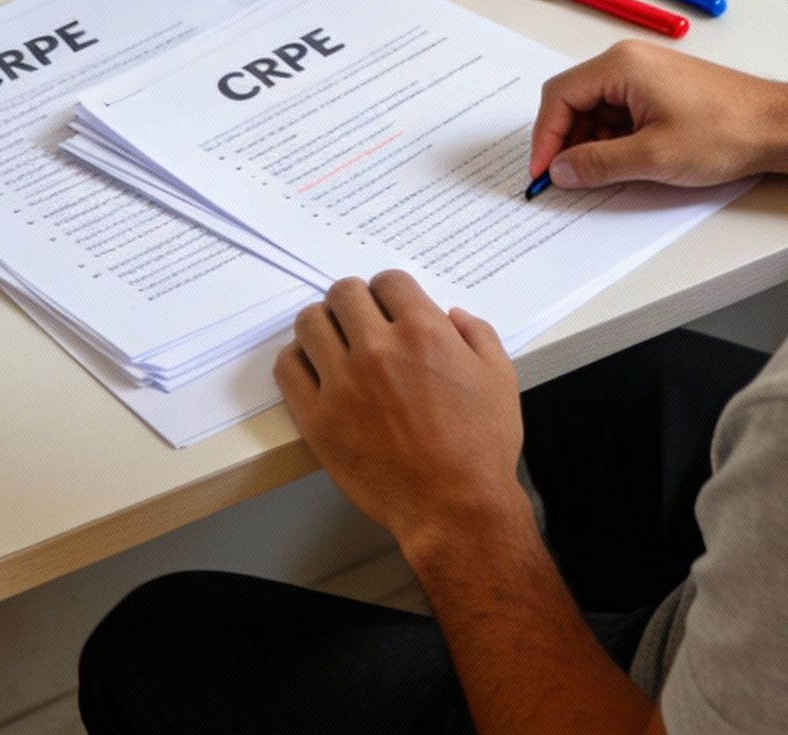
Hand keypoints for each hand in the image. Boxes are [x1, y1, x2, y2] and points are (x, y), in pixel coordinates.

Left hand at [275, 272, 523, 546]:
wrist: (453, 507)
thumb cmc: (481, 448)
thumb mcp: (500, 380)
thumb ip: (478, 336)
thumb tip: (453, 316)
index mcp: (424, 333)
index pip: (388, 281)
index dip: (390, 291)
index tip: (389, 307)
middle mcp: (379, 350)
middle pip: (343, 293)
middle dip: (355, 301)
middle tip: (361, 322)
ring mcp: (342, 384)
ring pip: (310, 323)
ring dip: (323, 324)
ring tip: (335, 343)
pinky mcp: (317, 418)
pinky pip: (287, 368)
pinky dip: (297, 360)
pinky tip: (315, 370)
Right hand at [530, 41, 787, 189]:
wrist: (778, 126)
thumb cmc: (726, 131)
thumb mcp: (653, 157)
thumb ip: (598, 164)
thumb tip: (561, 170)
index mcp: (621, 66)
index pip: (559, 96)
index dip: (545, 137)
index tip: (543, 172)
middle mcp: (630, 62)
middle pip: (575, 101)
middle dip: (567, 142)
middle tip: (568, 179)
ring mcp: (647, 75)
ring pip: (597, 110)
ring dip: (593, 144)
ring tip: (604, 175)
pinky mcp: (661, 90)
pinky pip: (621, 113)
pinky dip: (615, 140)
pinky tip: (626, 164)